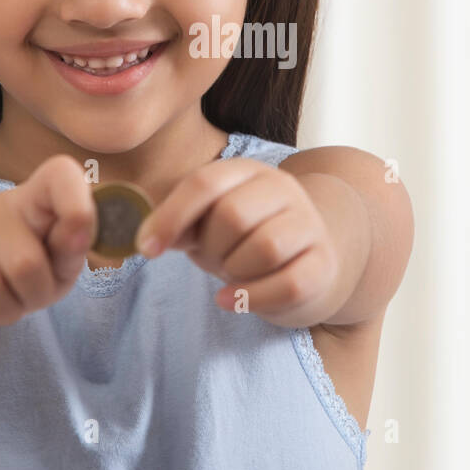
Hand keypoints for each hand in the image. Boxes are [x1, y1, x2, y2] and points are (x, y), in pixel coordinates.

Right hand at [0, 154, 94, 334]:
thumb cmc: (22, 270)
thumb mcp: (57, 262)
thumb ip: (72, 248)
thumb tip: (78, 235)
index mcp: (36, 199)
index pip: (60, 175)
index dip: (76, 203)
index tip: (78, 231)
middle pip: (25, 263)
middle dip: (36, 295)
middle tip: (29, 294)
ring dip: (6, 312)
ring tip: (4, 301)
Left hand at [135, 158, 339, 327]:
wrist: (309, 260)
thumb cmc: (246, 241)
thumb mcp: (209, 225)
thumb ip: (180, 224)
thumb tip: (147, 238)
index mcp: (248, 171)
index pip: (205, 182)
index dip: (171, 216)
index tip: (146, 249)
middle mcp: (283, 189)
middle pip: (233, 215)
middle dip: (211, 248)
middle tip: (212, 259)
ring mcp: (309, 225)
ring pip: (264, 248)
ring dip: (235, 270)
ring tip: (232, 273)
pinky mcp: (324, 264)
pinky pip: (286, 284)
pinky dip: (250, 297)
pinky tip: (232, 298)